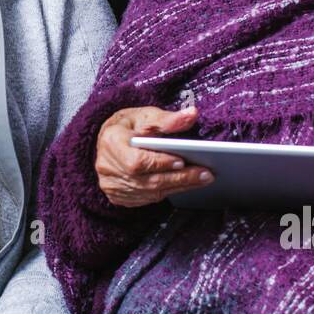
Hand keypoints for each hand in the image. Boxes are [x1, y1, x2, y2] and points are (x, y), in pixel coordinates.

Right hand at [95, 106, 212, 206]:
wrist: (109, 140)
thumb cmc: (129, 125)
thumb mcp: (146, 115)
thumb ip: (169, 119)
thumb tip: (192, 114)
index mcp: (111, 142)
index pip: (137, 161)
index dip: (160, 163)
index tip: (183, 161)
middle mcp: (106, 167)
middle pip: (147, 180)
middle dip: (179, 178)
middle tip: (206, 174)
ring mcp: (110, 185)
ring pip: (149, 192)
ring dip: (178, 187)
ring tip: (202, 179)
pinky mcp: (117, 196)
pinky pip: (146, 199)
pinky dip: (167, 192)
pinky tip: (185, 185)